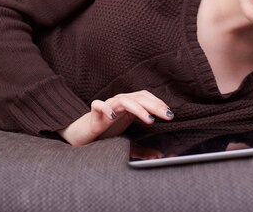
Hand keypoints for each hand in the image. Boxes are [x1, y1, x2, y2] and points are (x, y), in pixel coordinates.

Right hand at [58, 90, 173, 145]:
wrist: (82, 134)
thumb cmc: (105, 133)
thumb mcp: (126, 141)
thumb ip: (140, 149)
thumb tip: (157, 157)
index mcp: (128, 105)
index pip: (144, 96)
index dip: (157, 102)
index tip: (169, 113)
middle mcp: (118, 103)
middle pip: (138, 97)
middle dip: (154, 105)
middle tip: (167, 115)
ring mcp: (106, 106)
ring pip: (123, 100)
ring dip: (137, 108)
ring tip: (149, 119)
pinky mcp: (93, 114)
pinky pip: (97, 105)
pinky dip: (105, 108)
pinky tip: (113, 117)